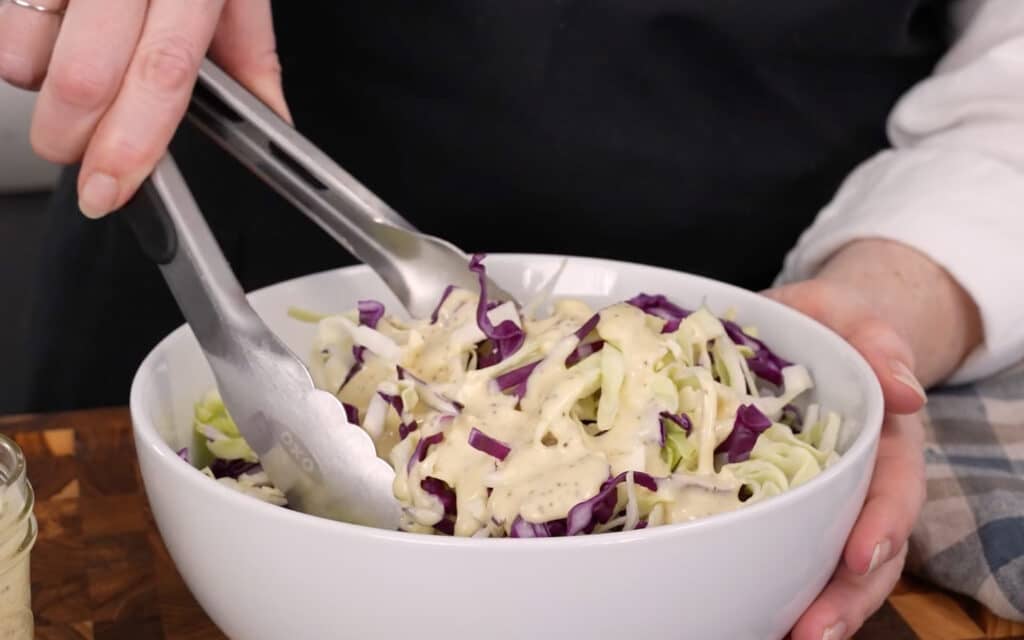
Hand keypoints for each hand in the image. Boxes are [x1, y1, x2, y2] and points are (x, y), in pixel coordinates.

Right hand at [0, 0, 289, 217]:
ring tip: (74, 78)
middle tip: (81, 157)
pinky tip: (54, 36)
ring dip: (42, 94)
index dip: (133, 143)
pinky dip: (22, 53)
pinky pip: (4, 24)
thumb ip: (251, 54)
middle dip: (73, 140)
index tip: (110, 189)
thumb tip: (271, 123)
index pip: (163, 73)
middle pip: (83, 77)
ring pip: (26, 55)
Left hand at [765, 238, 981, 638]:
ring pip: (838, 566)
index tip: (858, 556)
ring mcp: (829, 496)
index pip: (895, 487)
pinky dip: (782, 586)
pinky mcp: (791, 503)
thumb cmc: (825, 319)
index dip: (882, 525)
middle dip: (848, 595)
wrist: (803, 330)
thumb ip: (877, 337)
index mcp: (884, 435)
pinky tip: (755, 615)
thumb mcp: (846, 311)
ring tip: (785, 639)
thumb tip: (906, 391)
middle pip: (872, 547)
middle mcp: (863, 477)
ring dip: (819, 607)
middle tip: (811, 633)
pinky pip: (796, 550)